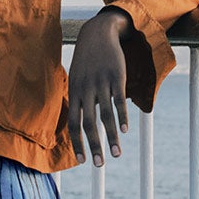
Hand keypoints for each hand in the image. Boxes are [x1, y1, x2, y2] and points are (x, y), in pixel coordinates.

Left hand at [67, 7, 131, 163]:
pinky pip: (119, 101)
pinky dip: (122, 117)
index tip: (81, 161)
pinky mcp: (116, 77)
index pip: (73, 123)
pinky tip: (125, 131)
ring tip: (117, 154)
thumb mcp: (76, 77)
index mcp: (74, 93)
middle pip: (89, 124)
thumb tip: (78, 120)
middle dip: (94, 147)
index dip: (77, 143)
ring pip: (106, 116)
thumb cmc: (86, 60)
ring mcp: (101, 84)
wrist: (97, 33)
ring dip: (111, 138)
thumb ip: (78, 98)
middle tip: (100, 165)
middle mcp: (85, 90)